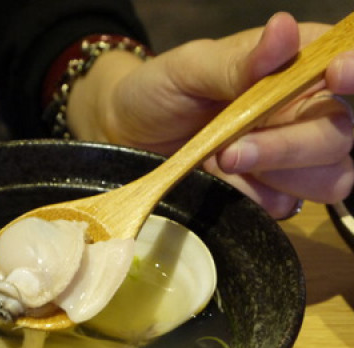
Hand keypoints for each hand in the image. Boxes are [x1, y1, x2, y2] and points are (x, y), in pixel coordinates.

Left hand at [67, 12, 353, 218]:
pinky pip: (285, 207)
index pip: (349, 68)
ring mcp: (287, 159)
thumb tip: (284, 30)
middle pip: (340, 136)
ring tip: (223, 162)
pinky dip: (256, 199)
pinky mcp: (266, 193)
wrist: (126, 135)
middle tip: (231, 149)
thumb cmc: (158, 91)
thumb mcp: (189, 68)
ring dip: (280, 176)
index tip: (334, 75)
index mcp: (293, 68)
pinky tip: (223, 183)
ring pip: (329, 179)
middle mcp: (301, 113)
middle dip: (292, 146)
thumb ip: (237, 60)